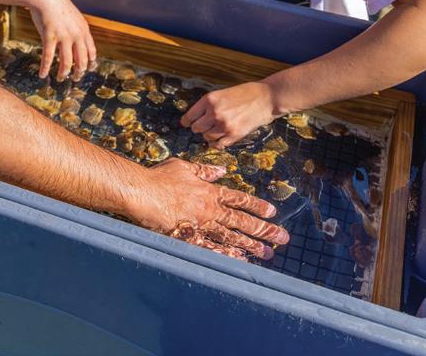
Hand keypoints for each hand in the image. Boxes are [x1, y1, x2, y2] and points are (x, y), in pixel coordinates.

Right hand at [28, 0, 96, 80]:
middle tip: (75, 79)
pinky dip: (45, 67)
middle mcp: (76, 35)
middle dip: (79, 72)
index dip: (89, 63)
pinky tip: (42, 74)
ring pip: (67, 62)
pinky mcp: (50, 36)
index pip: (91, 52)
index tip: (86, 70)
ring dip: (64, 73)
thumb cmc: (58, 7)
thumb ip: (78, 31)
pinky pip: (48, 57)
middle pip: (81, 60)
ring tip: (61, 79)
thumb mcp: (74, 18)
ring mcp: (64, 36)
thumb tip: (78, 43)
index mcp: (84, 30)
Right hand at [127, 159, 288, 259]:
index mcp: (209, 190)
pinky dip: (227, 254)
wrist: (143, 192)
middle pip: (241, 220)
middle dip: (264, 229)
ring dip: (251, 244)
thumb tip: (221, 170)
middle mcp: (210, 209)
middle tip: (282, 238)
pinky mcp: (189, 237)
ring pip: (231, 236)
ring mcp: (201, 224)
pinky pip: (212, 248)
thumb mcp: (184, 166)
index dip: (256, 206)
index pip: (238, 198)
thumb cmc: (160, 177)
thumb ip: (204, 169)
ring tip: (268, 253)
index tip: (272, 212)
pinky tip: (240, 259)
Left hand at [181, 82, 276, 146]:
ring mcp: (224, 125)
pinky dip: (217, 143)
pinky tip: (220, 138)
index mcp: (209, 99)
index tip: (186, 123)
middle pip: (196, 128)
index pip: (189, 116)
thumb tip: (195, 117)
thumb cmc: (246, 93)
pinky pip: (218, 144)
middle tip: (204, 125)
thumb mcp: (223, 93)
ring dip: (209, 135)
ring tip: (216, 129)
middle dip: (199, 128)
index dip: (186, 121)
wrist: (267, 97)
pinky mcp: (234, 135)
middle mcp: (214, 112)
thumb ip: (209, 105)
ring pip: (206, 137)